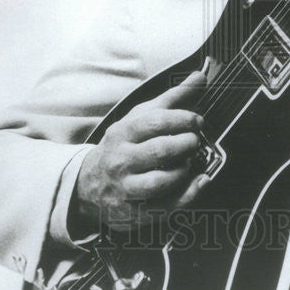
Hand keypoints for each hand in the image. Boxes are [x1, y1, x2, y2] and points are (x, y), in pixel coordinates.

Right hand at [71, 70, 208, 234]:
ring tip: (190, 162)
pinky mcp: (134, 212)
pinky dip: (188, 195)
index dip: (182, 119)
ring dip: (184, 171)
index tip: (197, 121)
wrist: (89, 183)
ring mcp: (126, 188)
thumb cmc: (124, 145)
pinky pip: (165, 207)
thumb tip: (199, 77)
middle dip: (186, 144)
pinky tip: (199, 182)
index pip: (155, 121)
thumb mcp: (141, 117)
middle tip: (195, 141)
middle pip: (160, 151)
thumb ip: (173, 98)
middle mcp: (122, 160)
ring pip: (160, 182)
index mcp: (123, 133)